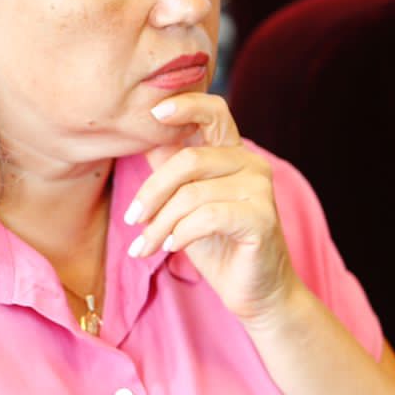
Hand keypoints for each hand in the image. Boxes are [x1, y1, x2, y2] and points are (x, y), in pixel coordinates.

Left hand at [122, 93, 294, 323]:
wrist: (252, 290)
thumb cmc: (214, 242)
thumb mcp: (183, 201)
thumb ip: (169, 168)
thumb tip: (141, 137)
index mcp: (231, 152)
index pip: (214, 111)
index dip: (185, 104)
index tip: (153, 112)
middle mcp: (250, 163)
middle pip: (187, 159)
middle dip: (151, 192)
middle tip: (132, 219)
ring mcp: (260, 189)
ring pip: (192, 193)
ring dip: (160, 223)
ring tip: (146, 245)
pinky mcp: (262, 217)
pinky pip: (207, 217)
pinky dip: (182, 233)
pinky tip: (173, 247)